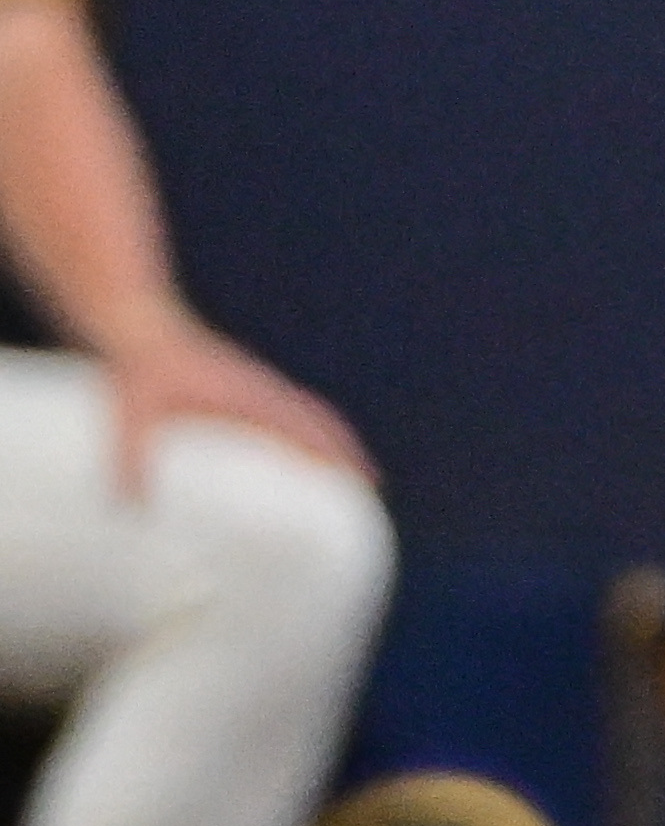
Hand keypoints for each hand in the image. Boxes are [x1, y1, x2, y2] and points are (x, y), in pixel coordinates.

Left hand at [97, 314, 371, 497]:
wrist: (137, 320)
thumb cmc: (137, 367)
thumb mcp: (132, 411)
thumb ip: (132, 455)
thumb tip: (133, 505)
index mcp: (247, 396)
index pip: (306, 425)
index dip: (337, 452)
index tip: (365, 478)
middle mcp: (261, 389)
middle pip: (321, 419)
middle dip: (349, 450)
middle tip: (371, 484)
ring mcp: (256, 385)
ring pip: (310, 413)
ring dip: (333, 439)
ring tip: (348, 471)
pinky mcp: (244, 386)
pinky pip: (290, 410)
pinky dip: (310, 430)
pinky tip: (301, 450)